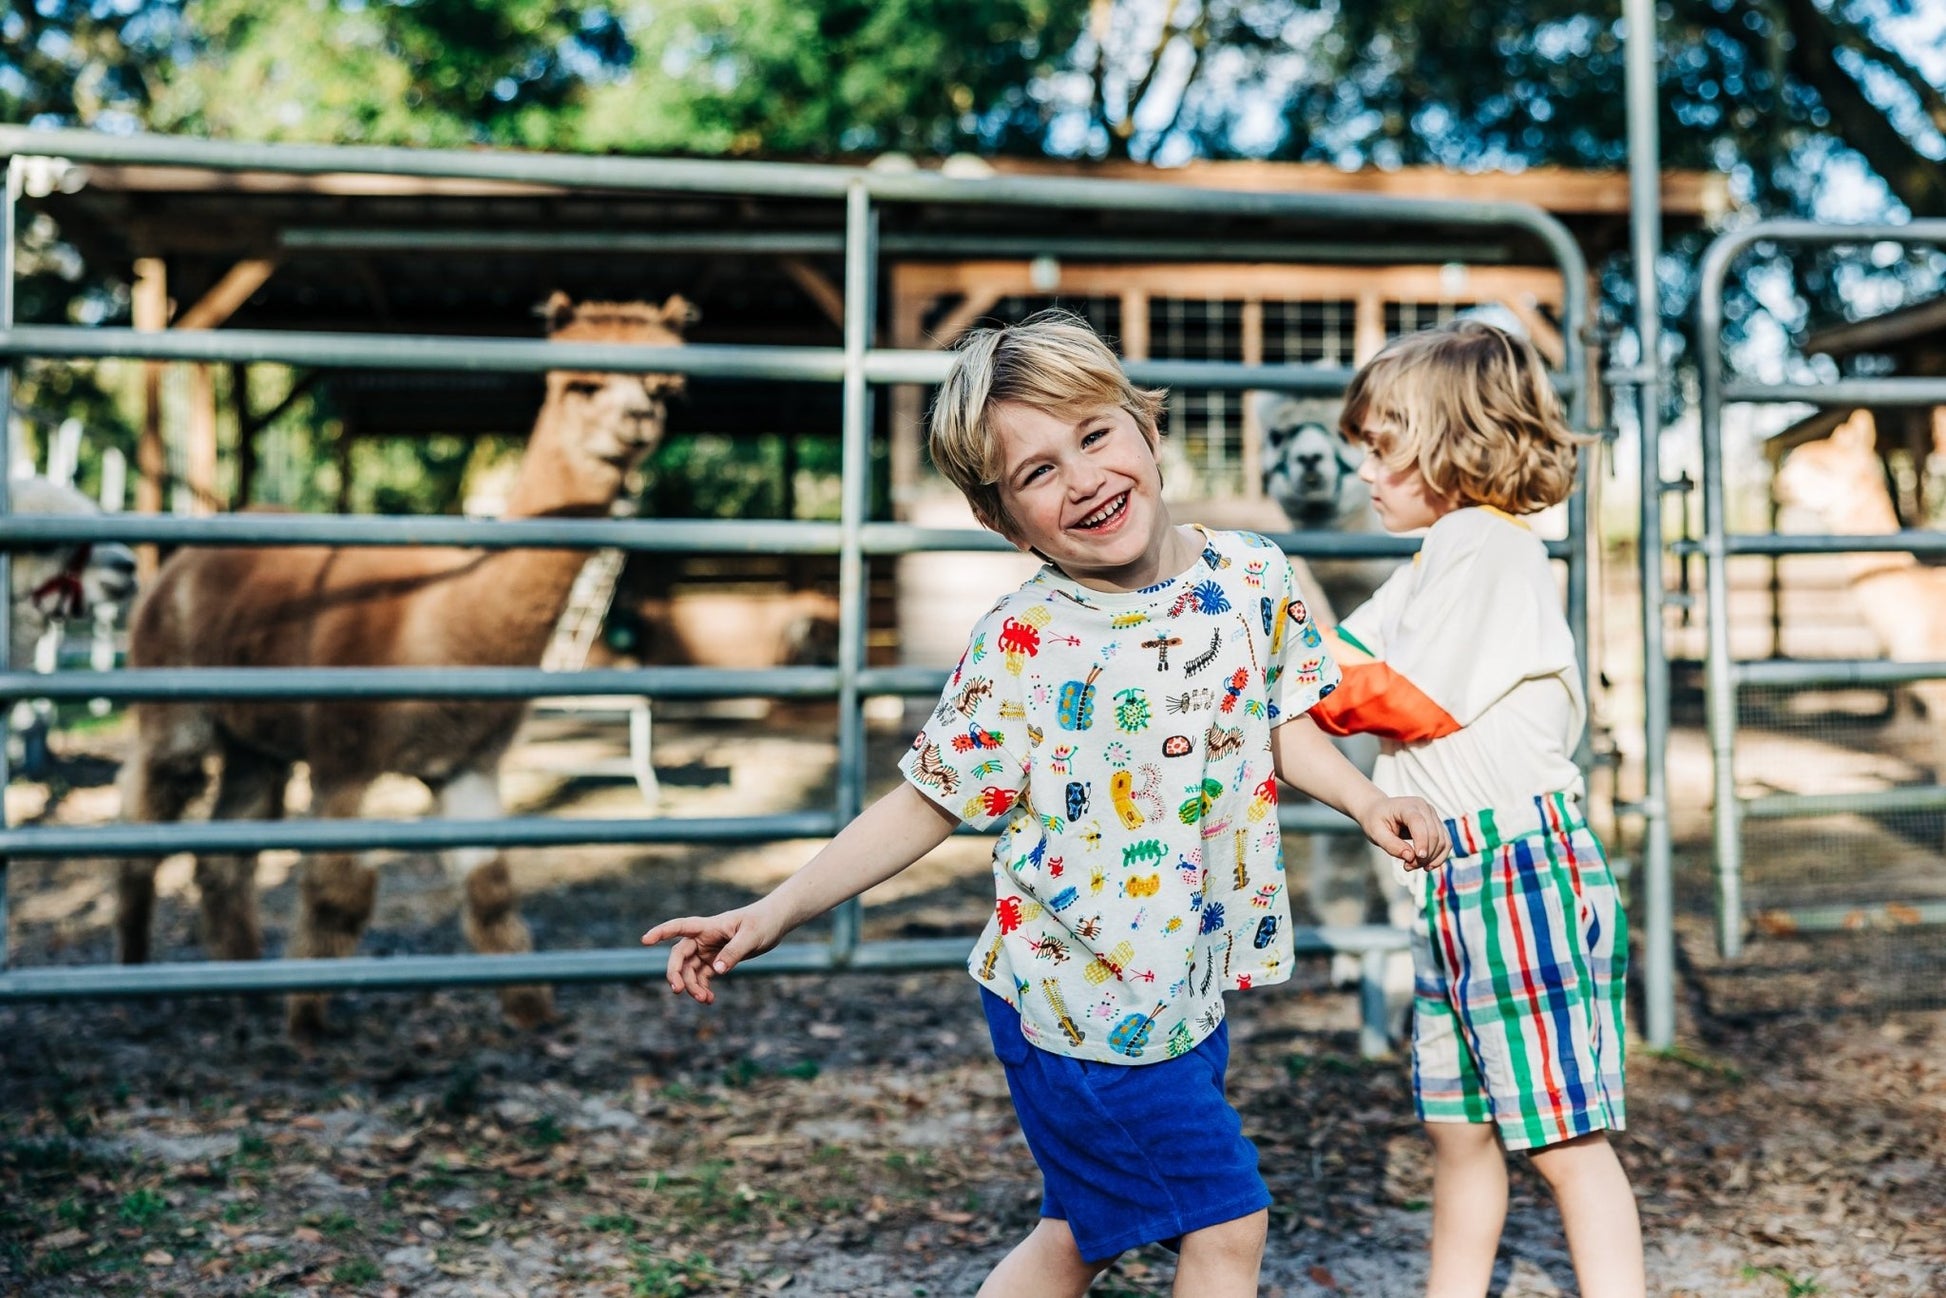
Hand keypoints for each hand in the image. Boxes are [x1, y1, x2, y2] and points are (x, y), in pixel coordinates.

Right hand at [642, 906, 780, 1003]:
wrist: (775, 923)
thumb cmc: (763, 922)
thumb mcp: (751, 936)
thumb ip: (734, 952)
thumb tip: (717, 971)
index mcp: (708, 926)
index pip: (679, 927)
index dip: (661, 932)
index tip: (644, 940)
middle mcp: (704, 938)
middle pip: (680, 956)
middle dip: (676, 973)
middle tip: (678, 990)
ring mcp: (709, 950)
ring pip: (690, 971)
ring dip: (692, 986)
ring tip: (705, 1000)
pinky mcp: (717, 961)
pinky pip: (702, 977)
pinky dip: (703, 988)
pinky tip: (709, 999)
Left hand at [1358, 795, 1448, 871]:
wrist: (1378, 810)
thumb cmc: (1375, 820)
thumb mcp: (1375, 833)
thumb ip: (1391, 845)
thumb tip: (1410, 857)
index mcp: (1408, 806)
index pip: (1420, 824)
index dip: (1422, 842)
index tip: (1418, 859)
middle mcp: (1424, 808)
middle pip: (1434, 835)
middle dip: (1424, 856)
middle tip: (1407, 867)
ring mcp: (1433, 815)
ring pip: (1442, 841)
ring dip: (1432, 858)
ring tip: (1413, 866)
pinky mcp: (1436, 825)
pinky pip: (1445, 843)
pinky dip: (1439, 856)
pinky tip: (1427, 865)